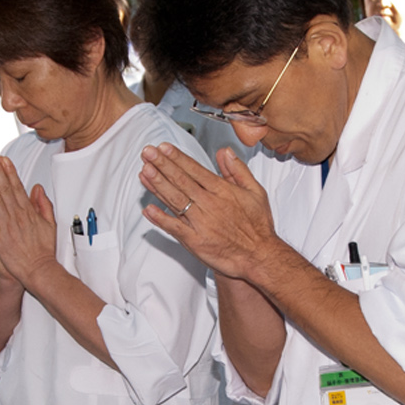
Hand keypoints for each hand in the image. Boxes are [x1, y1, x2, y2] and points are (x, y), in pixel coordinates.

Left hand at [0, 153, 57, 289]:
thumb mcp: (50, 224)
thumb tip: (37, 188)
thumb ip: (43, 204)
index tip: (2, 159)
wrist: (37, 270)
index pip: (16, 186)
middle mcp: (14, 216)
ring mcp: (3, 226)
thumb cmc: (44, 249)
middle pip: (2, 189)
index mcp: (28, 212)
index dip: (8, 171)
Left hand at [138, 144, 279, 280]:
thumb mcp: (255, 192)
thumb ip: (238, 170)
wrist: (259, 256)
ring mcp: (201, 223)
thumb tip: (225, 151)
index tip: (163, 148)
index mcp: (222, 191)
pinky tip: (148, 209)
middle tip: (148, 152)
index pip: (195, 169)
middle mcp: (209, 204)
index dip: (177, 157)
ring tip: (145, 171)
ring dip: (158, 185)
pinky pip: (175, 228)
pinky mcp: (195, 241)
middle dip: (162, 165)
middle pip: (181, 181)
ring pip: (176, 200)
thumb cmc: (258, 226)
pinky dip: (161, 219)